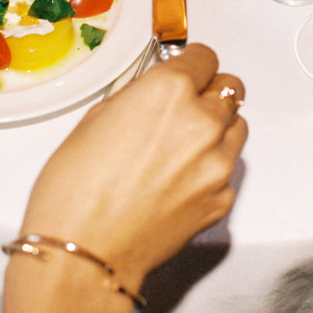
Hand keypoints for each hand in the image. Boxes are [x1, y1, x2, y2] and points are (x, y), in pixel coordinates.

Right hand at [3, 43, 247, 312]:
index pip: (204, 57)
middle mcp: (202, 122)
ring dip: (217, 128)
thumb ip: (137, 97)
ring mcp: (217, 163)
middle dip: (208, 92)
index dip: (191, 63)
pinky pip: (228, 170)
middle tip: (185, 106)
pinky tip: (179, 180)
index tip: (186, 69)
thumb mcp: (95, 120)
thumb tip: (151, 92)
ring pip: (237, 127)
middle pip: (230, 88)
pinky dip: (211, 169)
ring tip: (182, 145)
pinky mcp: (222, 198)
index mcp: (168, 91)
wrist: (83, 255)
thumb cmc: (75, 193)